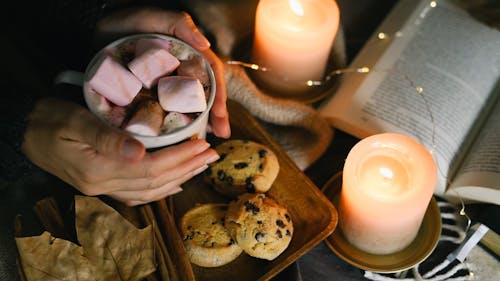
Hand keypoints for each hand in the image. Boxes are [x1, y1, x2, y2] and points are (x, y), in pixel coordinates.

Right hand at [22, 98, 219, 205]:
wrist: (24, 132)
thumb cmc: (48, 119)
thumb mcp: (74, 120)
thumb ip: (106, 136)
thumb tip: (139, 152)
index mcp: (99, 168)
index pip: (151, 168)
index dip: (180, 157)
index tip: (202, 143)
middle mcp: (103, 185)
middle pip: (156, 182)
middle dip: (188, 167)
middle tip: (213, 154)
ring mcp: (102, 189)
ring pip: (150, 191)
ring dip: (180, 178)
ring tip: (202, 165)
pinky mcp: (102, 185)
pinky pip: (137, 194)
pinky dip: (160, 189)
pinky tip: (175, 182)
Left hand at [96, 7, 230, 137]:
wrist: (96, 31)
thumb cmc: (128, 20)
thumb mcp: (155, 17)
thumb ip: (180, 24)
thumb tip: (204, 44)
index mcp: (189, 54)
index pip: (211, 75)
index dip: (219, 95)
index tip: (221, 115)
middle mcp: (181, 71)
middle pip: (204, 94)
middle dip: (215, 115)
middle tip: (221, 134)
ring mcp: (166, 84)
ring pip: (188, 105)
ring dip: (199, 123)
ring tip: (204, 139)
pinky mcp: (149, 94)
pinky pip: (164, 111)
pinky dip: (173, 125)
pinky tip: (178, 137)